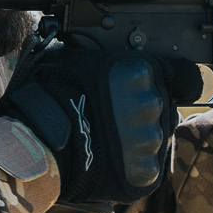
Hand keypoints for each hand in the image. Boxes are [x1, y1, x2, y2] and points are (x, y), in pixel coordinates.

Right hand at [0, 41, 201, 206]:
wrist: (38, 143)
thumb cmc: (48, 99)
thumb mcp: (74, 58)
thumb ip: (100, 53)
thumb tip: (94, 42)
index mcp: (140, 70)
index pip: (175, 74)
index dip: (155, 85)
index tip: (142, 92)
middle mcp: (151, 102)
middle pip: (162, 108)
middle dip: (142, 114)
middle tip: (112, 120)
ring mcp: (151, 138)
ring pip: (155, 138)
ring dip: (138, 140)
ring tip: (106, 141)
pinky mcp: (145, 170)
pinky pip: (148, 167)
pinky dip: (133, 166)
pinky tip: (109, 160)